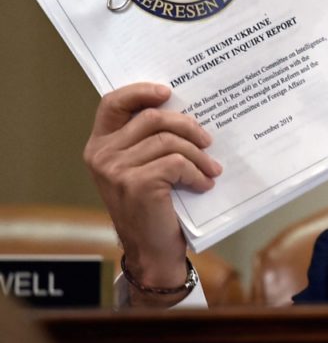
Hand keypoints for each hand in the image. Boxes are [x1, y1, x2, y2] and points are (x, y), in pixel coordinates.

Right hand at [83, 83, 221, 303]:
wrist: (151, 251)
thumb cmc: (153, 207)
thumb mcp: (142, 169)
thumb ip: (148, 141)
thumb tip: (184, 112)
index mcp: (100, 145)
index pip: (113, 103)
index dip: (140, 91)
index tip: (168, 93)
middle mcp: (102, 155)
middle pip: (153, 118)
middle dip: (188, 126)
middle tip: (208, 141)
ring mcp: (116, 170)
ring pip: (170, 141)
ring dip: (199, 155)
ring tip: (211, 169)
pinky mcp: (137, 184)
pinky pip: (178, 163)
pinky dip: (197, 173)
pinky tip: (204, 184)